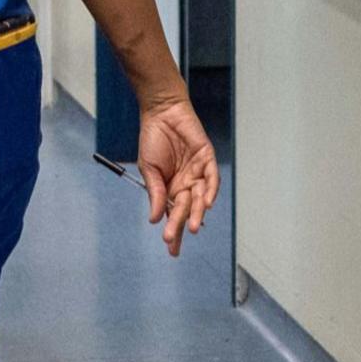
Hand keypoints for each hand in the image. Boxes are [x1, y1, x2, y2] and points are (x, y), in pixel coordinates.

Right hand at [136, 98, 220, 256]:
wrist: (161, 112)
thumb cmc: (153, 138)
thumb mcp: (148, 169)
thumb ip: (155, 193)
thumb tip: (154, 219)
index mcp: (171, 188)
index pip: (174, 214)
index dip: (173, 231)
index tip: (171, 249)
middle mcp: (186, 183)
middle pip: (186, 209)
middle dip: (180, 226)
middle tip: (174, 241)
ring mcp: (198, 172)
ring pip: (200, 198)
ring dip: (197, 213)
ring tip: (192, 227)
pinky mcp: (207, 159)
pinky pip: (212, 178)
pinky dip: (210, 190)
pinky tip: (205, 203)